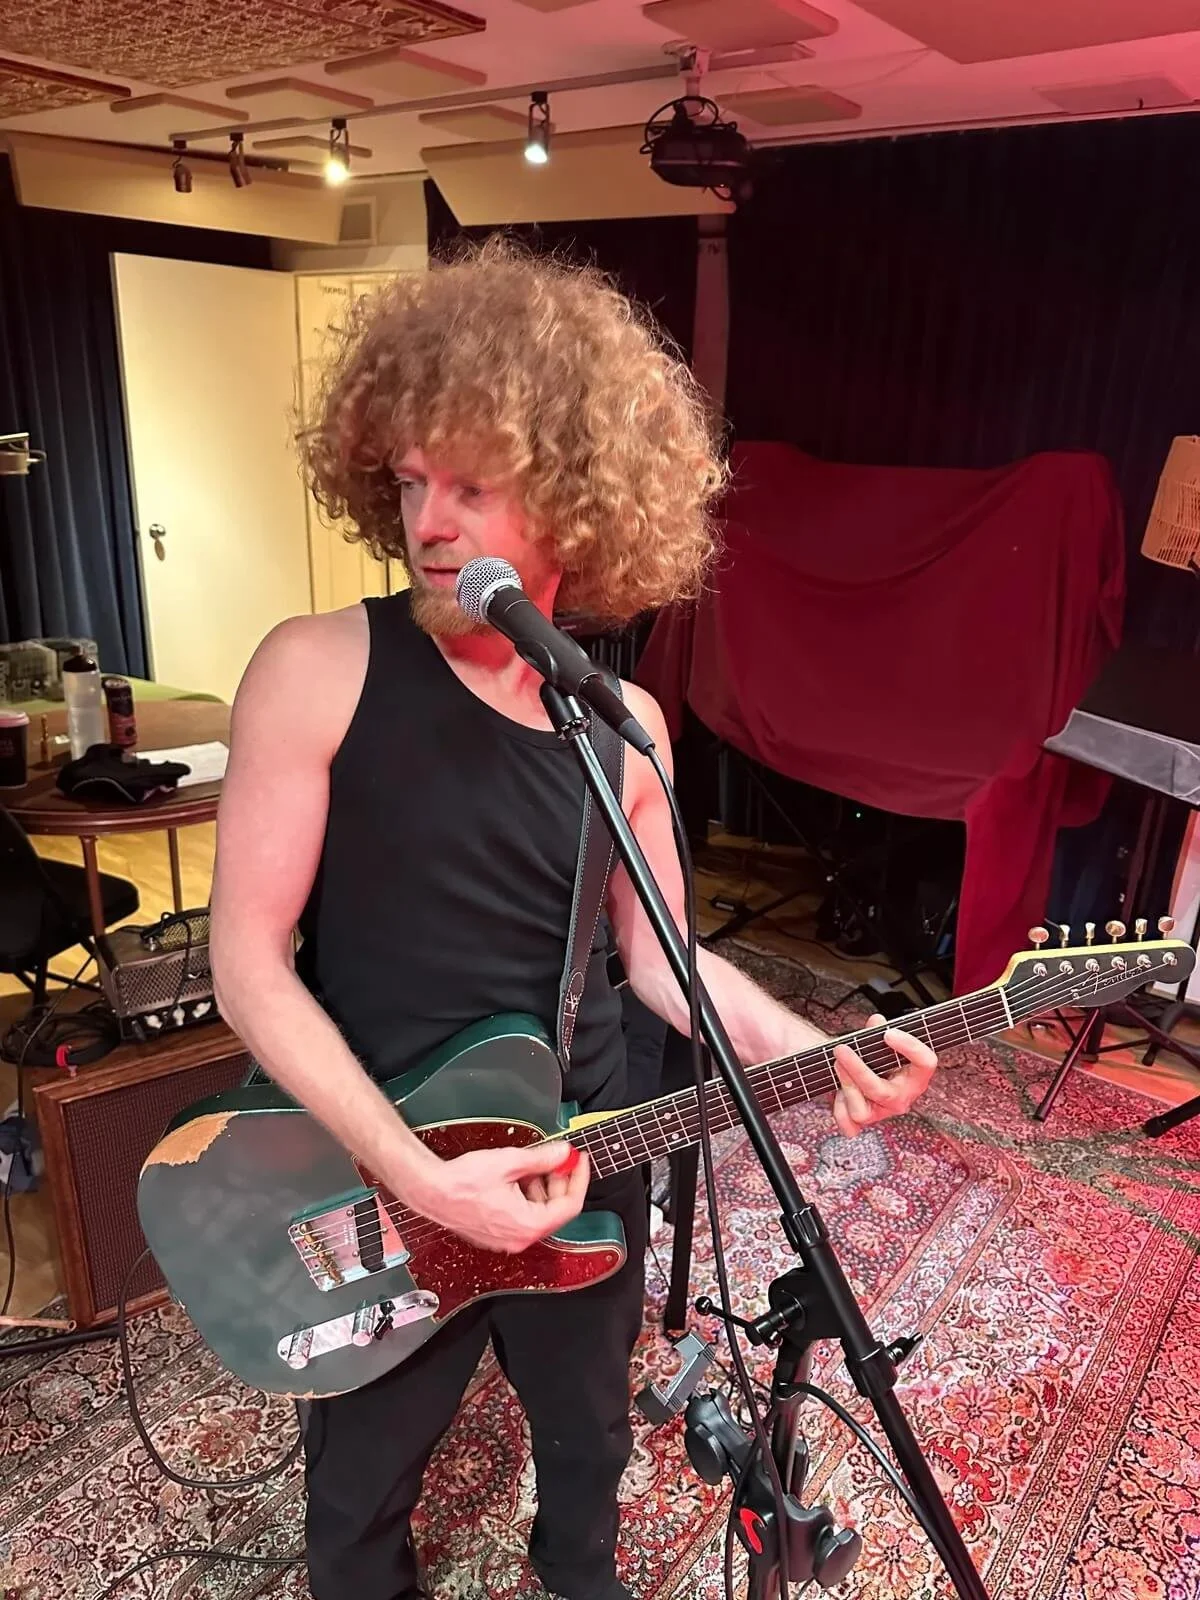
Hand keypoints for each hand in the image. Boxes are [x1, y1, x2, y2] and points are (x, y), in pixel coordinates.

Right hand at [405, 1140, 589, 1253]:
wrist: (431, 1191)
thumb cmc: (461, 1182)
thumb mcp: (509, 1162)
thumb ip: (542, 1159)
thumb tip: (563, 1154)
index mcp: (528, 1225)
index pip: (570, 1206)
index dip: (579, 1179)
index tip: (579, 1161)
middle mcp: (519, 1238)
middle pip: (555, 1210)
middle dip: (560, 1181)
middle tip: (559, 1159)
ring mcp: (506, 1238)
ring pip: (539, 1212)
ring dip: (542, 1188)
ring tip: (533, 1165)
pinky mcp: (495, 1233)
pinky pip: (522, 1216)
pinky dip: (527, 1197)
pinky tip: (518, 1178)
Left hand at [831, 1013, 936, 1137]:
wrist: (873, 1075)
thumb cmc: (883, 1057)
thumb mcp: (884, 1042)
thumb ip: (879, 1032)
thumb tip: (876, 1022)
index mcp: (916, 1076)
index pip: (925, 1062)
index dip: (909, 1047)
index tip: (888, 1033)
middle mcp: (902, 1098)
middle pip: (882, 1092)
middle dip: (858, 1070)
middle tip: (842, 1049)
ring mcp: (883, 1112)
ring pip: (861, 1112)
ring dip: (845, 1086)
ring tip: (837, 1064)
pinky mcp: (865, 1121)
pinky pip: (849, 1126)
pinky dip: (839, 1110)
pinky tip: (837, 1092)